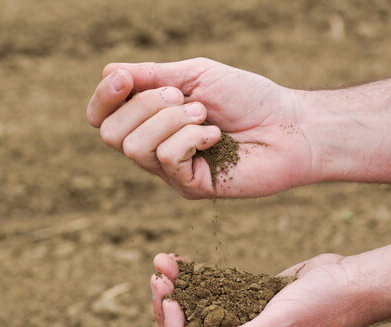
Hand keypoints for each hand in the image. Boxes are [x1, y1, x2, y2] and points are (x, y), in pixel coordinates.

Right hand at [87, 58, 315, 198]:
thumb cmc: (249, 98)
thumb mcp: (196, 75)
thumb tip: (110, 74)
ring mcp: (171, 171)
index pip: (101, 117)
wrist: (289, 126)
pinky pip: (166, 158)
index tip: (124, 80)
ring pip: (135, 147)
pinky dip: (191, 137)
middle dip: (146, 106)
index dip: (103, 98)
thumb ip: (152, 75)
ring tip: (204, 116)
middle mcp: (155, 148)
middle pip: (111, 133)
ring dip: (171, 120)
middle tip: (186, 98)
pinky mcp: (190, 187)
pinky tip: (215, 136)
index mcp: (151, 119)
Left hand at [149, 253, 371, 326]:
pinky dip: (192, 285)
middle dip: (169, 314)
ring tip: (162, 265)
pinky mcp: (243, 318)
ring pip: (193, 325)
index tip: (170, 300)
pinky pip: (208, 306)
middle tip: (158, 278)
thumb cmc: (326, 307)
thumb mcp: (280, 326)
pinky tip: (176, 263)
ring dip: (176, 295)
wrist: (352, 284)